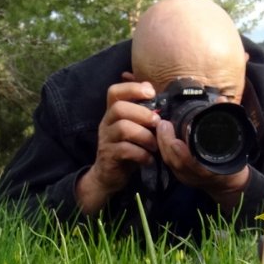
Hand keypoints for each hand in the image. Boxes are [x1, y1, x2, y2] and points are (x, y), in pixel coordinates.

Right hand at [77, 80, 158, 212]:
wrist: (110, 175)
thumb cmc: (128, 147)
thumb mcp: (135, 127)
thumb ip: (143, 111)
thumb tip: (154, 90)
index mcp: (113, 112)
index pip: (115, 91)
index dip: (132, 88)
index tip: (151, 93)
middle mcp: (107, 122)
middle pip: (119, 108)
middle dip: (142, 113)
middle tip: (157, 123)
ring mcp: (106, 139)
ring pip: (123, 128)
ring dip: (144, 135)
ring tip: (155, 145)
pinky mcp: (109, 156)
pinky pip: (125, 150)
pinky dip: (141, 154)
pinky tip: (149, 159)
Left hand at [155, 120, 250, 207]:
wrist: (228, 182)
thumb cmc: (233, 160)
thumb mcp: (236, 141)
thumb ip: (229, 120)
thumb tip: (221, 100)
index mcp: (213, 170)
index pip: (195, 166)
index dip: (183, 155)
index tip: (175, 140)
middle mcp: (198, 175)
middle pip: (177, 162)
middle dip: (167, 144)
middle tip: (163, 124)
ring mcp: (188, 177)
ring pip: (170, 163)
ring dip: (163, 145)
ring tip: (161, 126)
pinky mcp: (181, 175)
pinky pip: (168, 163)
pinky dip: (163, 149)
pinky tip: (160, 136)